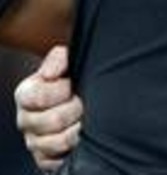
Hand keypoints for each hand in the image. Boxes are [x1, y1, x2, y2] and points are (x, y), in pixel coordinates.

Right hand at [14, 45, 82, 170]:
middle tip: (87, 102)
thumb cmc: (72, 78)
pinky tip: (82, 136)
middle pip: (53, 120)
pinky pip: (57, 161)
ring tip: (88, 118)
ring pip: (58, 142)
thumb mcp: (66, 62)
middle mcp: (26, 120)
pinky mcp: (45, 158)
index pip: (38, 96)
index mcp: (27, 94)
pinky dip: (74, 149)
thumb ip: (59, 58)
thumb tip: (52, 72)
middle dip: (77, 109)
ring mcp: (34, 141)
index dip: (62, 90)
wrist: (78, 95)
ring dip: (79, 129)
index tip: (74, 85)